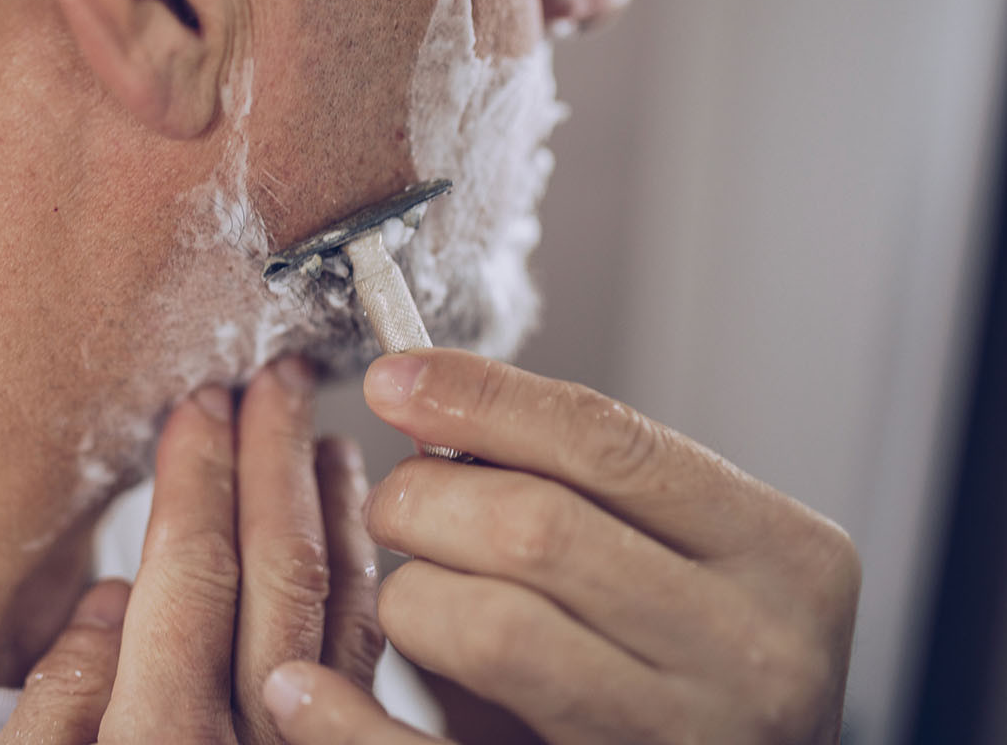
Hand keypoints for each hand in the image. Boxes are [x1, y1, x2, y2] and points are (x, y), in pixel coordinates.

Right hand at [0, 358, 386, 743]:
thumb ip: (55, 710)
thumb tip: (104, 607)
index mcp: (165, 742)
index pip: (190, 574)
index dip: (197, 477)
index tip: (200, 407)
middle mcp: (258, 743)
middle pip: (279, 572)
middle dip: (276, 459)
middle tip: (277, 380)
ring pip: (341, 612)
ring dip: (332, 511)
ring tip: (322, 439)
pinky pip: (369, 663)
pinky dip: (363, 587)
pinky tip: (353, 547)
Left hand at [264, 349, 860, 744]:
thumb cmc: (702, 657)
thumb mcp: (689, 555)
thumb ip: (591, 489)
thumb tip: (430, 399)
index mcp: (783, 557)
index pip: (608, 441)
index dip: (482, 398)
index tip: (393, 377)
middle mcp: (755, 654)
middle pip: (538, 528)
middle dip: (427, 499)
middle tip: (397, 506)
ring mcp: (685, 741)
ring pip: (496, 630)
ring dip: (412, 594)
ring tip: (409, 593)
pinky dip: (354, 723)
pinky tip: (302, 689)